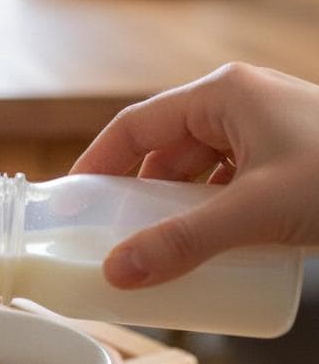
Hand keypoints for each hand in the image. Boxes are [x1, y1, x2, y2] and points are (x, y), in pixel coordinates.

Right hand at [71, 63, 318, 287]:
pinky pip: (233, 184)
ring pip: (202, 171)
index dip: (98, 162)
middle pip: (167, 151)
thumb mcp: (258, 211)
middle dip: (142, 196)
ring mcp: (269, 130)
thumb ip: (186, 242)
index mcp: (223, 94)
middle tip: (115, 235)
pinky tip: (213, 245)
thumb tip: (119, 269)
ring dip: (180, 208)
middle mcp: (242, 105)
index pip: (136, 125)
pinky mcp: (291, 159)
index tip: (72, 199)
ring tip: (162, 248)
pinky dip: (215, 213)